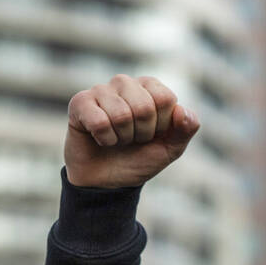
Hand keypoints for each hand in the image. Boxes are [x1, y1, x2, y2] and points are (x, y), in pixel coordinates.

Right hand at [64, 74, 199, 187]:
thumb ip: (185, 130)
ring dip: (122, 138)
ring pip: (121, 115)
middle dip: (142, 134)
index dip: (161, 125)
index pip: (165, 98)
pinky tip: (100, 139)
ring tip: (117, 139)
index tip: (153, 134)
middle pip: (144, 107)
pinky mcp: (80, 103)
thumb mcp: (170, 149)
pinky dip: (104, 139)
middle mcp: (125, 83)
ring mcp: (101, 90)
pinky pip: (99, 121)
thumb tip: (182, 111)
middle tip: (133, 139)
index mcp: (150, 88)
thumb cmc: (140, 159)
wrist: (108, 181)